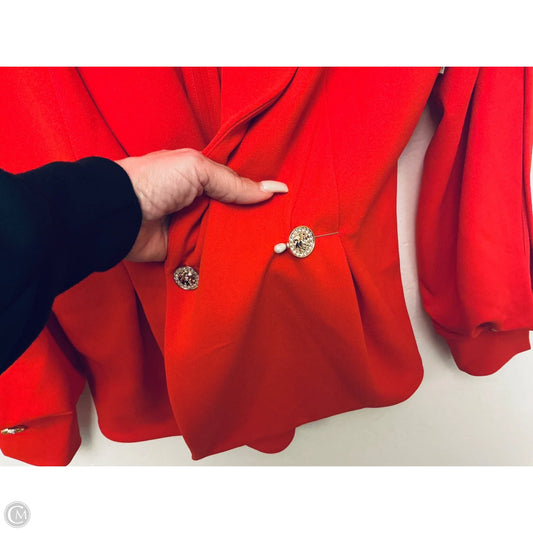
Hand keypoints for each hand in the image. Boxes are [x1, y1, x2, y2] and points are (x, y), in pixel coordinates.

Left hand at [115, 148, 287, 261]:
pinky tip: (249, 257)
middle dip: (252, 217)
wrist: (120, 212)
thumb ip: (233, 182)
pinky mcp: (184, 250)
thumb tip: (270, 191)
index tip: (282, 199)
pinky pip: (210, 254)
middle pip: (233, 211)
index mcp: (199, 176)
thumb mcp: (197, 168)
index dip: (256, 191)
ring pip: (224, 234)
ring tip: (272, 241)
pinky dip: (224, 256)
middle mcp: (198, 201)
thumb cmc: (154, 179)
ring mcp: (191, 226)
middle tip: (281, 223)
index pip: (235, 184)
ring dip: (241, 238)